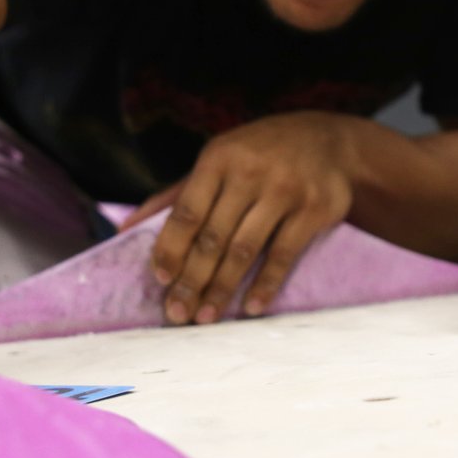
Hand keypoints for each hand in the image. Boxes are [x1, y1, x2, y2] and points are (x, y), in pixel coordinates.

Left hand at [129, 112, 357, 324]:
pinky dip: (266, 284)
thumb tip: (126, 226)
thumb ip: (176, 194)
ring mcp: (284, 190)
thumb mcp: (219, 158)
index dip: (171, 248)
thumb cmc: (261, 153)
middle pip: (212, 236)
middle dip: (192, 280)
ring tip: (206, 316)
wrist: (330, 140)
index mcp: (219, 158)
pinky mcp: (314, 209)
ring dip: (222, 288)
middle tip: (177, 313)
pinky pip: (284, 254)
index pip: (187, 211)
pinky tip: (250, 306)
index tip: (160, 279)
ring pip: (244, 249)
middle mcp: (250, 172)